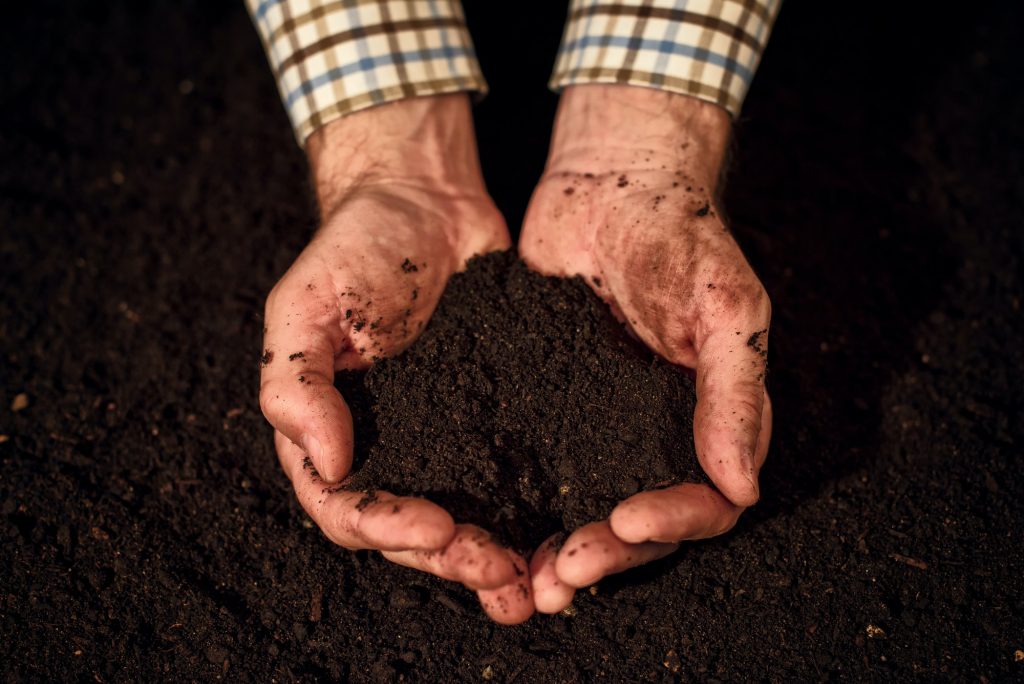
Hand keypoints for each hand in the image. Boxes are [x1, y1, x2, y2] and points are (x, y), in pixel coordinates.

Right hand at [259, 95, 532, 623]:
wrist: (425, 203)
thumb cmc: (352, 249)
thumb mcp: (304, 307)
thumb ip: (297, 385)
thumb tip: (329, 465)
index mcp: (331, 436)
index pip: (347, 510)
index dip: (387, 530)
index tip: (437, 527)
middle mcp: (387, 453)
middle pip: (410, 533)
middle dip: (452, 559)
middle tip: (501, 574)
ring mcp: (443, 442)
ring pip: (464, 522)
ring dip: (494, 559)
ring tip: (535, 584)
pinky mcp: (495, 422)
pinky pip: (510, 479)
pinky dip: (531, 516)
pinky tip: (563, 535)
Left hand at [519, 85, 771, 612]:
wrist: (610, 179)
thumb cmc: (682, 232)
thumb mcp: (725, 303)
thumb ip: (737, 392)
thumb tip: (744, 486)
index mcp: (710, 421)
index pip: (707, 502)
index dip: (671, 523)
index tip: (624, 518)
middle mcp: (655, 436)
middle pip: (640, 526)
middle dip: (605, 557)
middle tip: (557, 577)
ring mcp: (598, 427)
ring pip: (584, 511)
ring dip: (557, 551)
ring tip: (521, 580)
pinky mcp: (544, 408)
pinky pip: (533, 471)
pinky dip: (515, 509)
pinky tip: (484, 529)